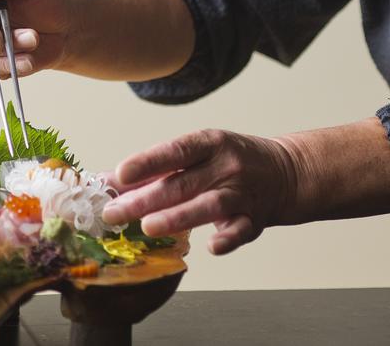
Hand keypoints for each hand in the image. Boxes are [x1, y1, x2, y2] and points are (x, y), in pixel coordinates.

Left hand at [101, 128, 298, 255]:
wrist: (284, 172)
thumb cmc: (228, 161)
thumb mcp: (198, 153)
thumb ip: (156, 168)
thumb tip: (105, 181)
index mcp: (210, 143)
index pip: (175, 150)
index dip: (148, 162)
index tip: (120, 174)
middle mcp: (226, 165)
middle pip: (182, 183)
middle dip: (145, 199)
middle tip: (113, 214)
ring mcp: (242, 192)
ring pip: (209, 205)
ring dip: (178, 217)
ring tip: (149, 228)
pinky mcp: (255, 219)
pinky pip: (241, 230)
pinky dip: (227, 238)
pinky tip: (211, 247)